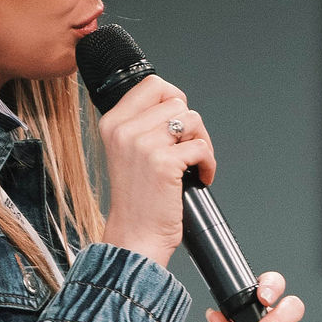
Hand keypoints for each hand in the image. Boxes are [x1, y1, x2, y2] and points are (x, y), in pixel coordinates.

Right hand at [96, 74, 213, 266]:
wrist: (134, 236)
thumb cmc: (136, 200)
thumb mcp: (127, 153)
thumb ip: (143, 125)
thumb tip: (175, 104)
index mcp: (112, 123)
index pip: (152, 85)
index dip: (174, 97)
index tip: (180, 120)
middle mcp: (124, 130)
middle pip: (177, 101)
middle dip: (191, 125)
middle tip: (189, 149)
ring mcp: (143, 145)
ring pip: (192, 119)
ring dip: (202, 142)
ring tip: (194, 164)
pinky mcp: (164, 163)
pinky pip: (201, 147)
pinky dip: (209, 163)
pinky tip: (201, 177)